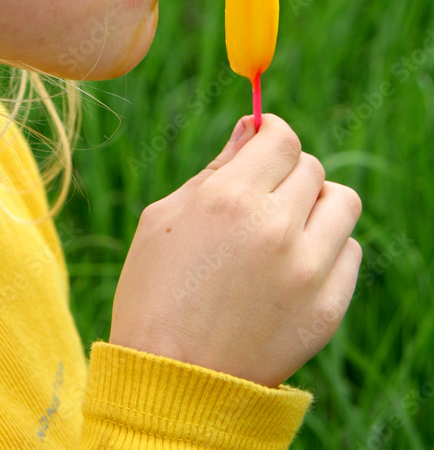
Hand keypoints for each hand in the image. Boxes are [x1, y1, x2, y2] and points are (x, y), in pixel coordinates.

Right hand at [109, 112, 361, 387]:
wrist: (171, 380)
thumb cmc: (157, 290)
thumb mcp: (166, 216)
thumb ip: (217, 167)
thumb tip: (252, 127)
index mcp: (230, 197)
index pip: (281, 137)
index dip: (273, 132)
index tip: (266, 142)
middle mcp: (276, 227)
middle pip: (311, 167)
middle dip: (287, 172)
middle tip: (263, 195)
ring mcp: (308, 270)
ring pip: (342, 203)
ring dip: (318, 205)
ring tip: (289, 225)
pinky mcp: (328, 307)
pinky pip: (350, 252)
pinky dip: (329, 249)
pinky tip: (296, 264)